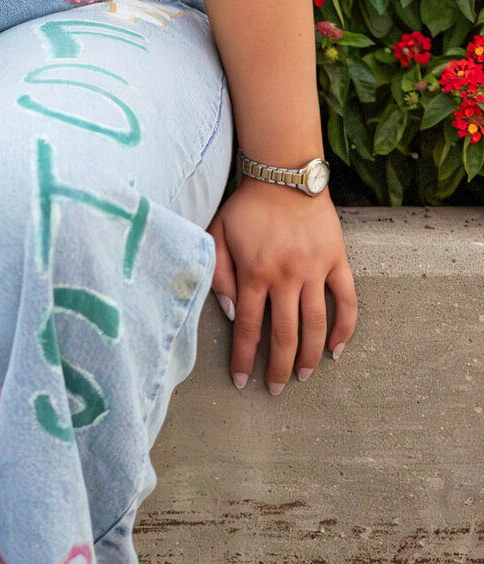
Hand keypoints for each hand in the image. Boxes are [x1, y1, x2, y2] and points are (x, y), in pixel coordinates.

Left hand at [207, 178, 357, 393]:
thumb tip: (233, 313)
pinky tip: (337, 349)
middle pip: (284, 335)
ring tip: (305, 377)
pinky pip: (347, 301)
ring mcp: (314, 270)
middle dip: (279, 368)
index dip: (245, 358)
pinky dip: (345, 327)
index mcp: (254, 272)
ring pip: (316, 324)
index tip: (242, 381)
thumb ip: (219, 273)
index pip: (249, 327)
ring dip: (311, 356)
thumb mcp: (217, 232)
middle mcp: (286, 276)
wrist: (284, 174)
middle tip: (276, 389)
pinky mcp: (337, 261)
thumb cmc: (247, 205)